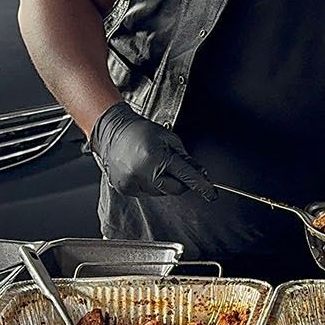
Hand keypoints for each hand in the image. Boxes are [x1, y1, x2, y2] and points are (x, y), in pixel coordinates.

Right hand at [90, 101, 215, 199]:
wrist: (113, 131)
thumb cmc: (139, 131)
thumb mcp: (169, 139)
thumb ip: (186, 158)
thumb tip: (199, 172)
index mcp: (156, 158)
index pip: (186, 177)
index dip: (201, 186)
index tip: (211, 194)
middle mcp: (143, 173)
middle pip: (175, 189)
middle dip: (181, 181)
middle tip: (175, 166)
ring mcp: (133, 183)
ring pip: (161, 192)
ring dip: (164, 182)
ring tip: (152, 164)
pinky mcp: (125, 189)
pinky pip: (147, 193)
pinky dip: (150, 184)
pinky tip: (143, 170)